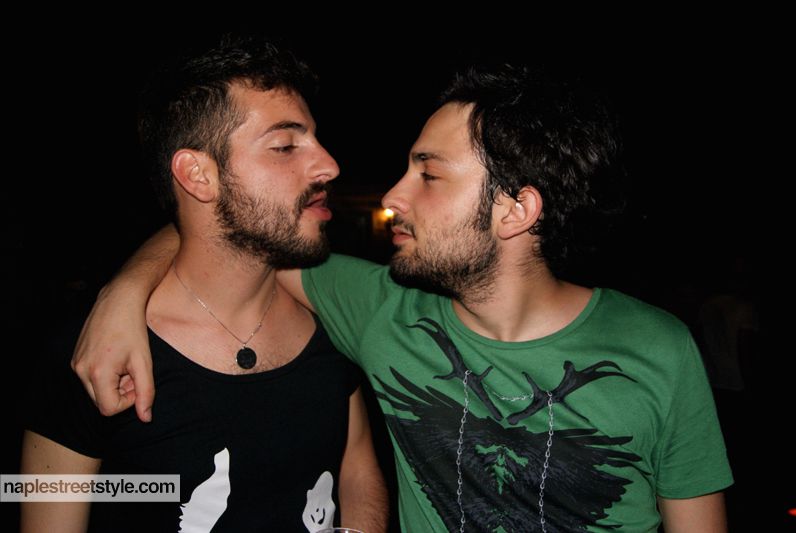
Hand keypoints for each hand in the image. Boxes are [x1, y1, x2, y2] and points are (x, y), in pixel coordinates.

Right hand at [71, 283, 154, 421]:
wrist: (118, 301)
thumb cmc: (133, 330)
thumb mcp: (144, 362)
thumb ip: (146, 392)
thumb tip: (146, 418)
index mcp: (97, 373)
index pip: (109, 409)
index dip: (128, 401)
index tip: (138, 382)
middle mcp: (80, 370)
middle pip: (101, 401)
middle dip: (120, 392)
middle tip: (133, 371)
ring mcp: (75, 364)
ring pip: (96, 390)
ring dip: (113, 383)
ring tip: (125, 362)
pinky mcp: (75, 358)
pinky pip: (90, 378)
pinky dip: (105, 374)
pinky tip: (115, 357)